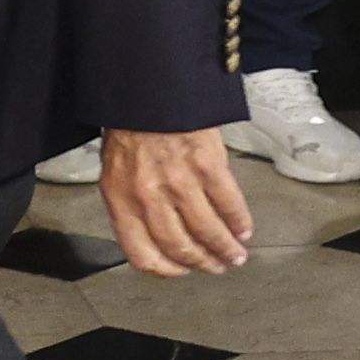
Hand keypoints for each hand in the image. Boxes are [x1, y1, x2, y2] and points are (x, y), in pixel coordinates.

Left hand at [98, 128, 255, 275]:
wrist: (147, 86)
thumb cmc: (130, 125)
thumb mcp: (115, 168)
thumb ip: (129, 203)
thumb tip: (151, 234)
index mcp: (121, 199)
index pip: (141, 254)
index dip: (165, 271)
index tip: (180, 272)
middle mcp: (148, 195)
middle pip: (179, 247)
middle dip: (202, 263)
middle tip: (216, 267)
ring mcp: (179, 181)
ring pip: (207, 230)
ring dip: (225, 249)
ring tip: (234, 255)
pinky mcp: (207, 164)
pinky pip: (228, 203)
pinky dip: (239, 221)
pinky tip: (244, 229)